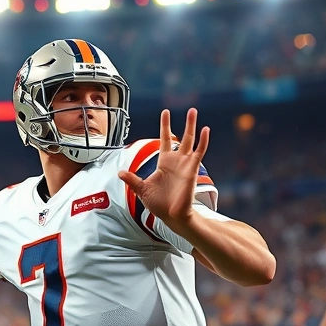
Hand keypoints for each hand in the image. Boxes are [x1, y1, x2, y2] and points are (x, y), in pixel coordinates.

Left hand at [118, 108, 209, 229]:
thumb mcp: (141, 190)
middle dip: (187, 124)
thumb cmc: (158, 204)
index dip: (165, 126)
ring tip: (194, 113)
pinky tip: (206, 130)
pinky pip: (199, 153)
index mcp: (164, 162)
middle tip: (191, 109)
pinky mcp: (192, 170)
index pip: (166, 139)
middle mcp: (176, 161)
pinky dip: (203, 142)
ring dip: (193, 127)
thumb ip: (132, 179)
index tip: (165, 112)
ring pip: (192, 141)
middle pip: (183, 137)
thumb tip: (119, 173)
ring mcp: (185, 165)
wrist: (170, 216)